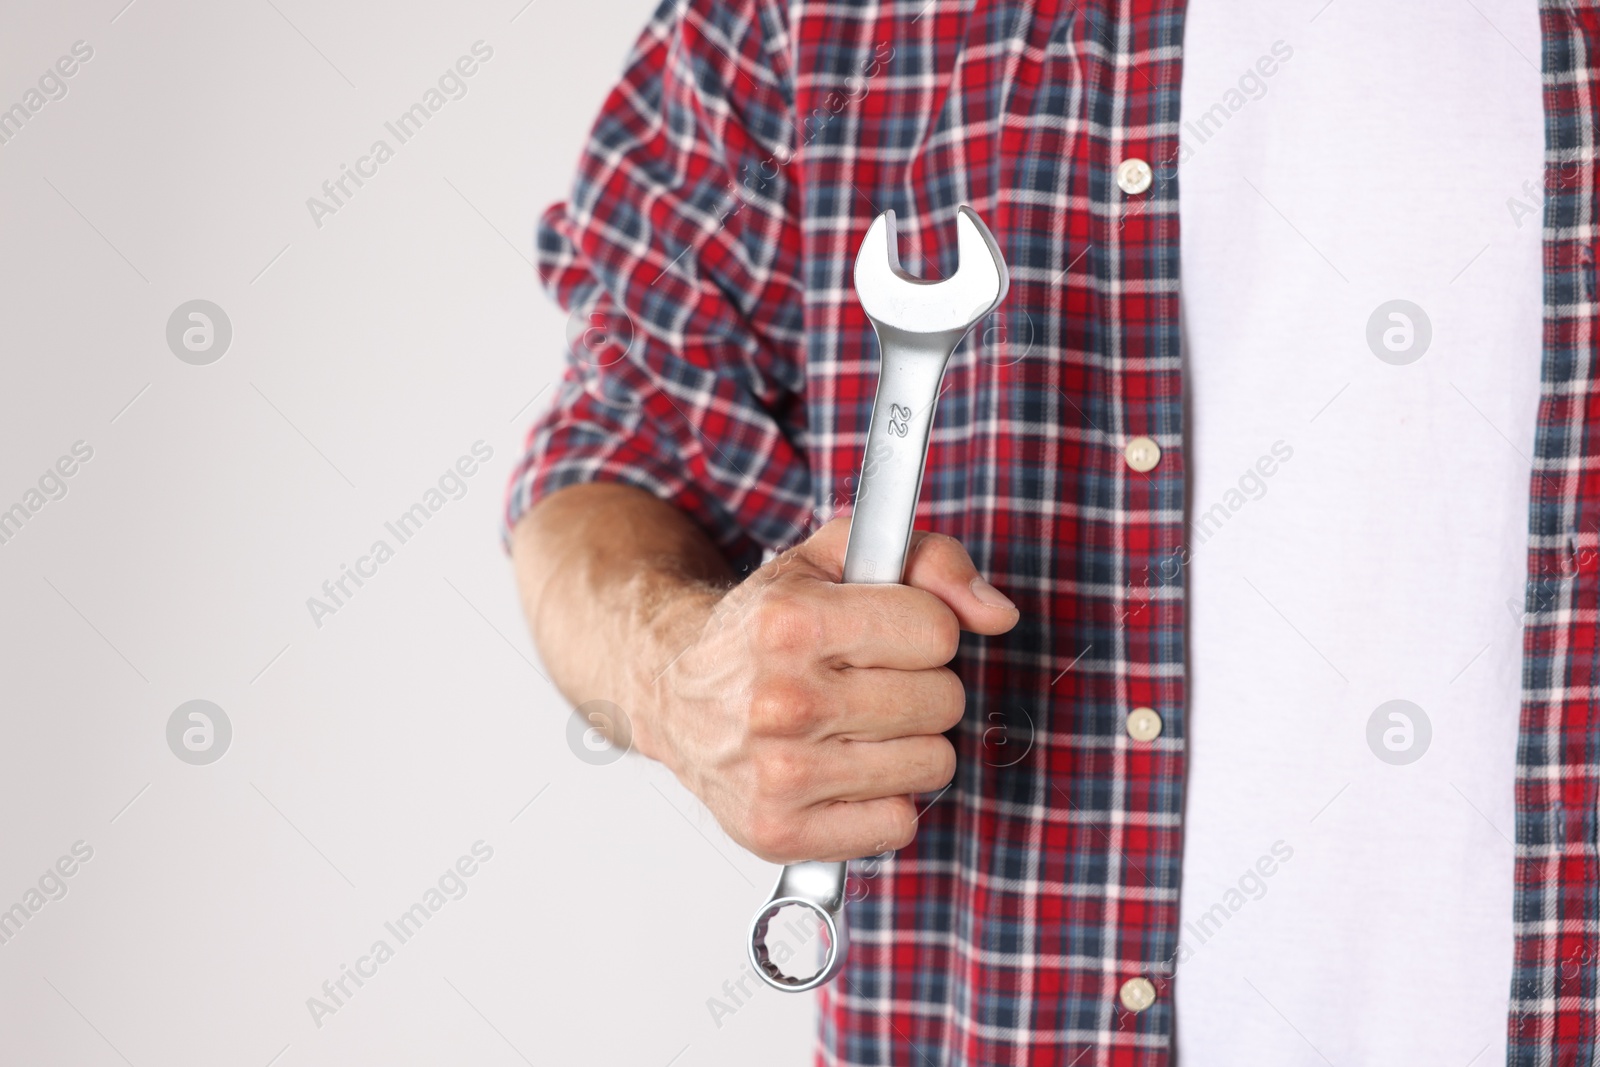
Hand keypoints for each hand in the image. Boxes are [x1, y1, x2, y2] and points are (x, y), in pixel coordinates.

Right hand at [641, 518, 1019, 864]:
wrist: (672, 695)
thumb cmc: (762, 628)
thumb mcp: (834, 560)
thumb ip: (928, 561)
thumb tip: (996, 613)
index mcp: (792, 622)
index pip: (937, 632)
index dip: (922, 630)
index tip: (883, 635)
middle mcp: (782, 701)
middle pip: (942, 701)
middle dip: (918, 688)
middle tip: (866, 683)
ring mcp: (780, 774)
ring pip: (933, 764)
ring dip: (906, 746)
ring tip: (855, 728)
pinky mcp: (780, 831)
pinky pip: (899, 824)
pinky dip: (882, 801)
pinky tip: (843, 773)